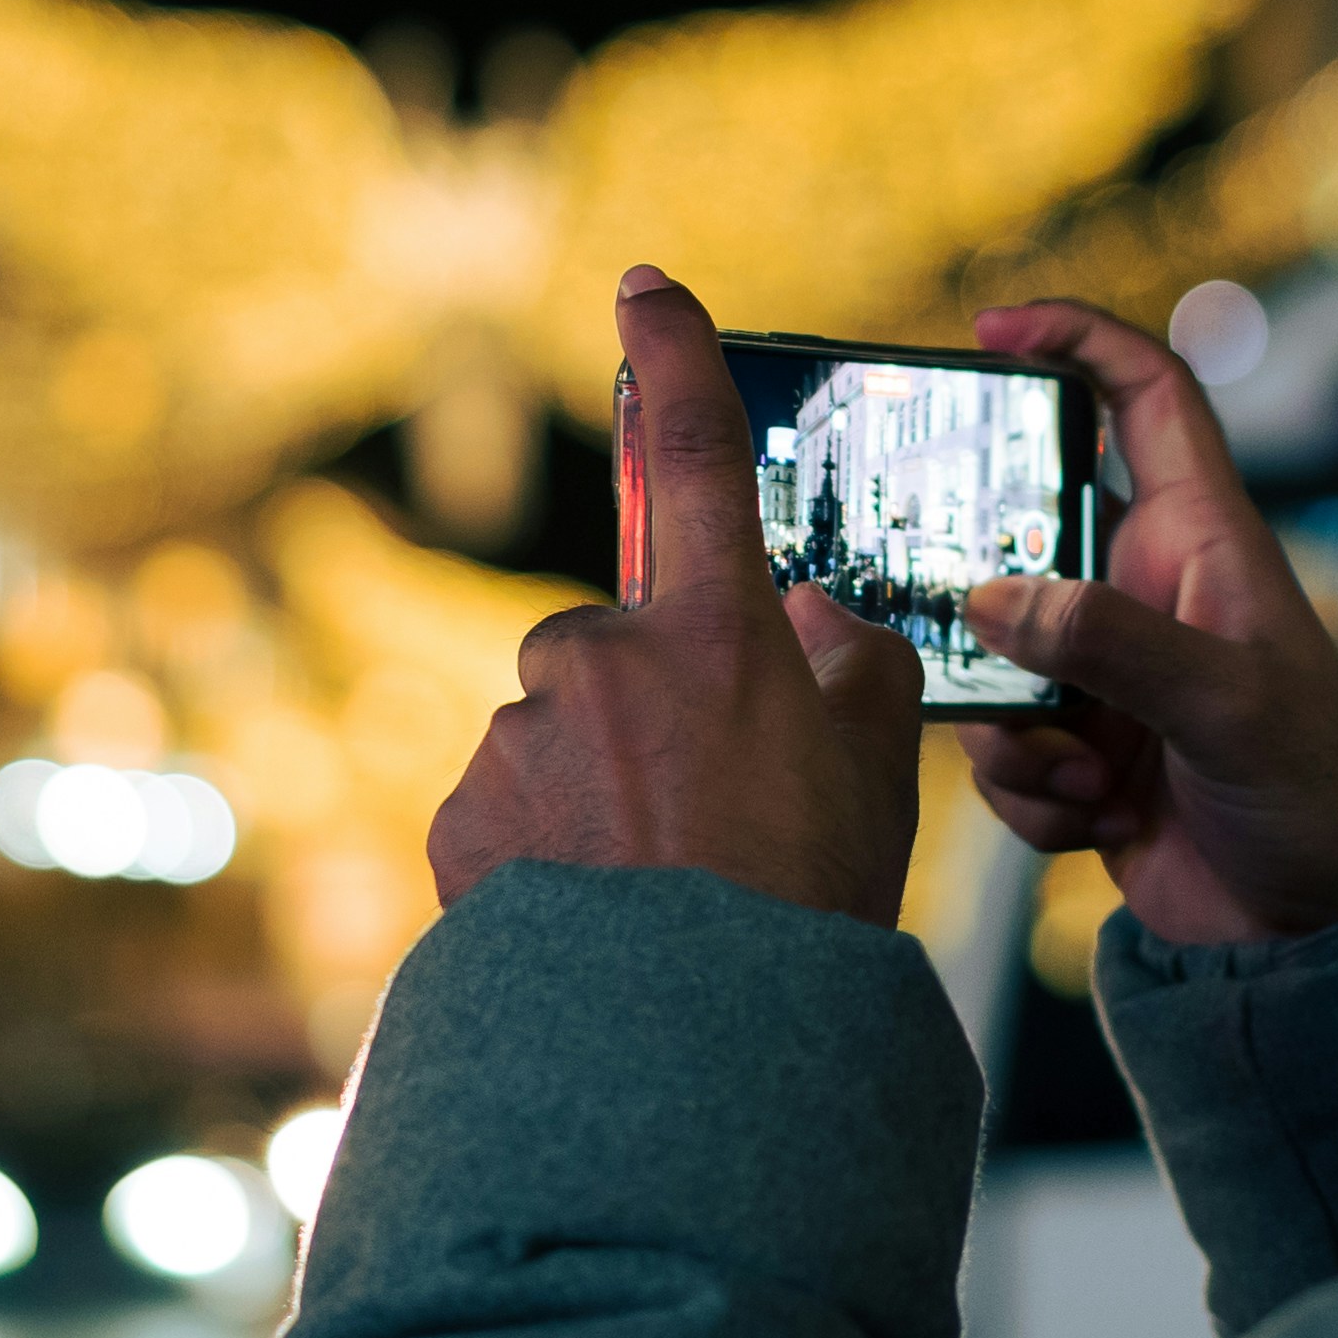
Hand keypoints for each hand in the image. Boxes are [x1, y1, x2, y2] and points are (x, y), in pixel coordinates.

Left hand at [426, 268, 927, 922]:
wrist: (685, 1051)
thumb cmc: (803, 912)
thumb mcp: (878, 776)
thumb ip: (854, 673)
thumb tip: (813, 629)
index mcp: (711, 632)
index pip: (700, 457)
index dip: (675, 358)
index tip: (645, 286)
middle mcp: (597, 661)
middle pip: (613, 646)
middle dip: (648, 706)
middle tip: (708, 813)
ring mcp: (517, 740)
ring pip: (555, 735)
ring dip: (595, 790)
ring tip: (657, 893)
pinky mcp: (459, 821)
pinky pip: (506, 811)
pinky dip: (544, 854)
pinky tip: (598, 923)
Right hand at [957, 299, 1337, 946]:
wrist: (1325, 927)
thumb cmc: (1320, 793)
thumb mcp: (1227, 705)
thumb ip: (1112, 644)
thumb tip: (996, 598)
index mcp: (1201, 541)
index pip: (1143, 396)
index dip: (1074, 340)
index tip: (991, 326)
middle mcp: (1144, 594)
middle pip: (1020, 534)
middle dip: (975, 586)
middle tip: (946, 620)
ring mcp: (1106, 677)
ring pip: (991, 660)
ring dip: (1010, 729)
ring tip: (1085, 778)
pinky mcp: (1079, 755)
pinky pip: (999, 751)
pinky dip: (1027, 796)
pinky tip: (1094, 824)